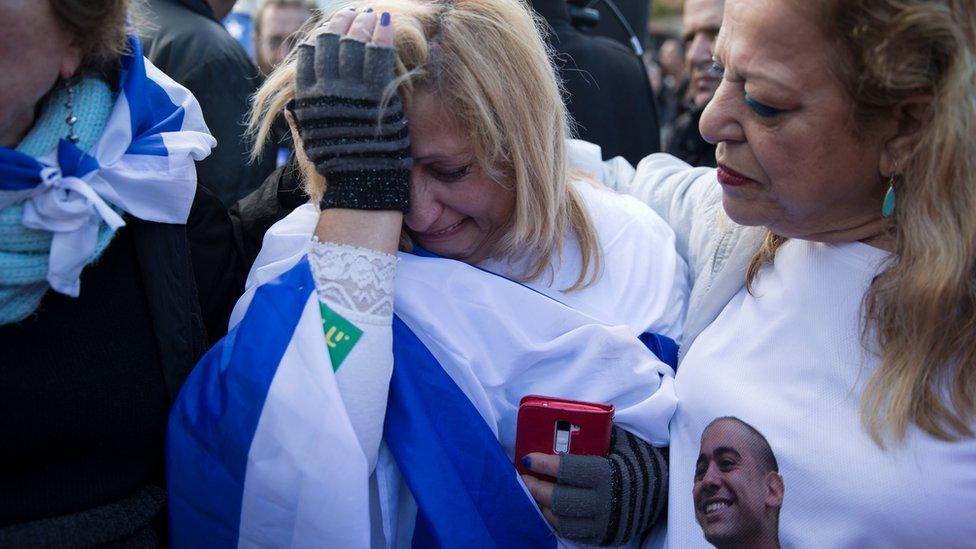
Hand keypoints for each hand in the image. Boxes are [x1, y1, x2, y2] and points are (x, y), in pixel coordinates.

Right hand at [290, 8, 410, 211]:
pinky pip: (378, 56)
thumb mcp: (309, 141)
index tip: (330, 27)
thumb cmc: (337, 168)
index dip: (321, 37)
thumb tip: (289, 108)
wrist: (361, 185)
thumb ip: (299, 120)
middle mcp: (326, 91)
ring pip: (354, 45)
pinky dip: (381, 35)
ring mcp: (352, 91)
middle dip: (342, 24)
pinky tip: (384, 22)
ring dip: (362, 25)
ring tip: (368, 14)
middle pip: (332, 45)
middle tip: (352, 13)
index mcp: (308, 100)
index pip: (310, 57)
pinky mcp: (376, 94)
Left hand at [520, 426, 667, 545]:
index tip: (527, 458)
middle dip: (536, 488)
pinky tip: (551, 508)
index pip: (567, 471)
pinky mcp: (604, 538)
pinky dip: (558, 521)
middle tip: (525, 477)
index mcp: (608, 475)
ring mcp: (604, 524)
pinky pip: (573, 534)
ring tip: (535, 492)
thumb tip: (564, 420)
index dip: (543, 464)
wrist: (665, 492)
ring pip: (562, 521)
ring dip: (544, 506)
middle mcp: (605, 503)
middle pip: (559, 500)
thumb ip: (595, 434)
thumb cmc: (639, 461)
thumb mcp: (621, 442)